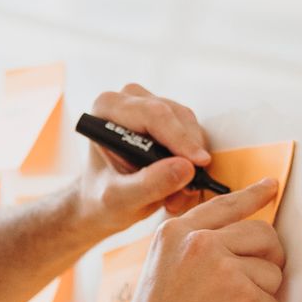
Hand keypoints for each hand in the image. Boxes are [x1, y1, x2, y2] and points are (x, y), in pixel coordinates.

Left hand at [73, 83, 214, 236]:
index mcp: (107, 108)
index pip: (153, 115)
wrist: (102, 203)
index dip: (179, 138)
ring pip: (189, 125)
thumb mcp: (120, 200)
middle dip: (187, 155)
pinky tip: (180, 186)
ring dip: (192, 161)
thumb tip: (186, 167)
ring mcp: (150, 103)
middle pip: (175, 116)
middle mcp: (128, 98)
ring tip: (177, 196)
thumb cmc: (102, 199)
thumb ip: (149, 184)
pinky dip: (193, 160)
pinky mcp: (168, 115)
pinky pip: (193, 132)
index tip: (199, 164)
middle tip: (186, 192)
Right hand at [106, 178, 286, 301]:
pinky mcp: (248, 298)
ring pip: (273, 277)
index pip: (224, 205)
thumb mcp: (163, 275)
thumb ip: (195, 254)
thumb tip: (241, 248)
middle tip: (253, 293)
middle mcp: (200, 243)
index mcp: (176, 235)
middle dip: (268, 265)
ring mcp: (225, 268)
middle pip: (264, 236)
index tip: (271, 186)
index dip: (253, 196)